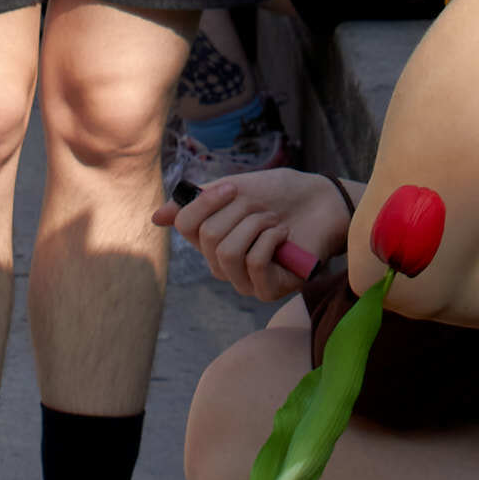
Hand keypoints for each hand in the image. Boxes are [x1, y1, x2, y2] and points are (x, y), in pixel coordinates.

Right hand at [155, 170, 350, 299]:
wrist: (321, 202)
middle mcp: (221, 263)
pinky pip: (254, 264)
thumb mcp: (236, 190)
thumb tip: (157, 217)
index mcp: (210, 237)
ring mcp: (243, 280)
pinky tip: (284, 235)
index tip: (232, 188)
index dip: (205, 203)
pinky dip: (270, 240)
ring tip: (274, 221)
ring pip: (228, 253)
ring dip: (256, 226)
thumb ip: (199, 202)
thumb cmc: (280, 195)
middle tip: (263, 208)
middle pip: (209, 237)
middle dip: (240, 212)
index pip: (185, 225)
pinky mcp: (267, 291)